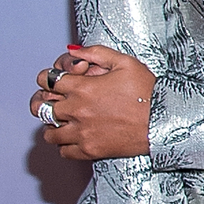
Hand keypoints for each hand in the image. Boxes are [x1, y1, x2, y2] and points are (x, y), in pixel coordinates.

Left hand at [30, 43, 156, 160]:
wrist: (163, 121)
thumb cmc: (148, 92)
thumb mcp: (126, 62)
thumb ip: (96, 53)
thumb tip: (74, 52)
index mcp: (82, 88)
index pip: (46, 80)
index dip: (46, 78)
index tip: (53, 81)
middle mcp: (77, 111)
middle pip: (40, 107)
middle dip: (43, 101)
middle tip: (51, 102)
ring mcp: (82, 133)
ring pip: (49, 133)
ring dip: (52, 126)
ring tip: (62, 122)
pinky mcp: (91, 150)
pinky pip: (64, 151)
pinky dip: (64, 145)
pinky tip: (73, 138)